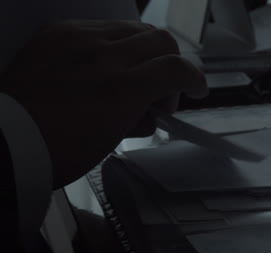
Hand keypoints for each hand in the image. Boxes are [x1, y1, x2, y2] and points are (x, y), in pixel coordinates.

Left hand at [3, 20, 207, 187]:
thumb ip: (140, 118)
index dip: (195, 79)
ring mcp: (80, 39)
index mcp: (121, 91)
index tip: (197, 89)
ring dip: (145, 52)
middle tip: (160, 90)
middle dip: (172, 65)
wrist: (6, 141)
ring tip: (132, 74)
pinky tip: (104, 63)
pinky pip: (102, 27)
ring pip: (134, 29)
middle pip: (162, 40)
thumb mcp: (110, 141)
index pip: (177, 68)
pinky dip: (115, 44)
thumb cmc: (57, 151)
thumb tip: (153, 109)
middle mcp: (105, 56)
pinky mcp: (59, 31)